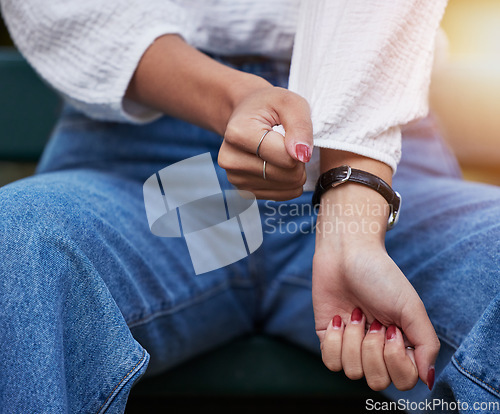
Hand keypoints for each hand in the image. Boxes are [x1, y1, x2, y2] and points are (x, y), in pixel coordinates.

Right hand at [218, 86, 312, 199]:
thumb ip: (300, 125)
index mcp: (238, 134)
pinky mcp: (244, 191)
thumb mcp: (289, 103)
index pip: (286, 158)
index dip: (299, 147)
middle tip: (288, 143)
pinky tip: (278, 165)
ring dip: (294, 171)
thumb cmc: (270, 106)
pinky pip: (282, 195)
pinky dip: (288, 182)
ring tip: (281, 152)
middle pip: (287, 176)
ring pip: (287, 187)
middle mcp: (229, 160)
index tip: (290, 133)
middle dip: (298, 161)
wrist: (247, 115)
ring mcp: (235, 178)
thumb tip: (302, 156)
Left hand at [313, 184, 439, 390]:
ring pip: (353, 373)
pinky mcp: (329, 339)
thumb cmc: (381, 277)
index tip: (391, 330)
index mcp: (401, 344)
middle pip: (377, 381)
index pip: (404, 381)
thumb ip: (427, 345)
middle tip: (373, 320)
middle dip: (373, 349)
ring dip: (354, 341)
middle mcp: (377, 349)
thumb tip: (428, 380)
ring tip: (356, 314)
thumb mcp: (412, 308)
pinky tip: (338, 318)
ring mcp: (352, 345)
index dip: (396, 360)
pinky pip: (331, 363)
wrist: (346, 254)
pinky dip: (335, 341)